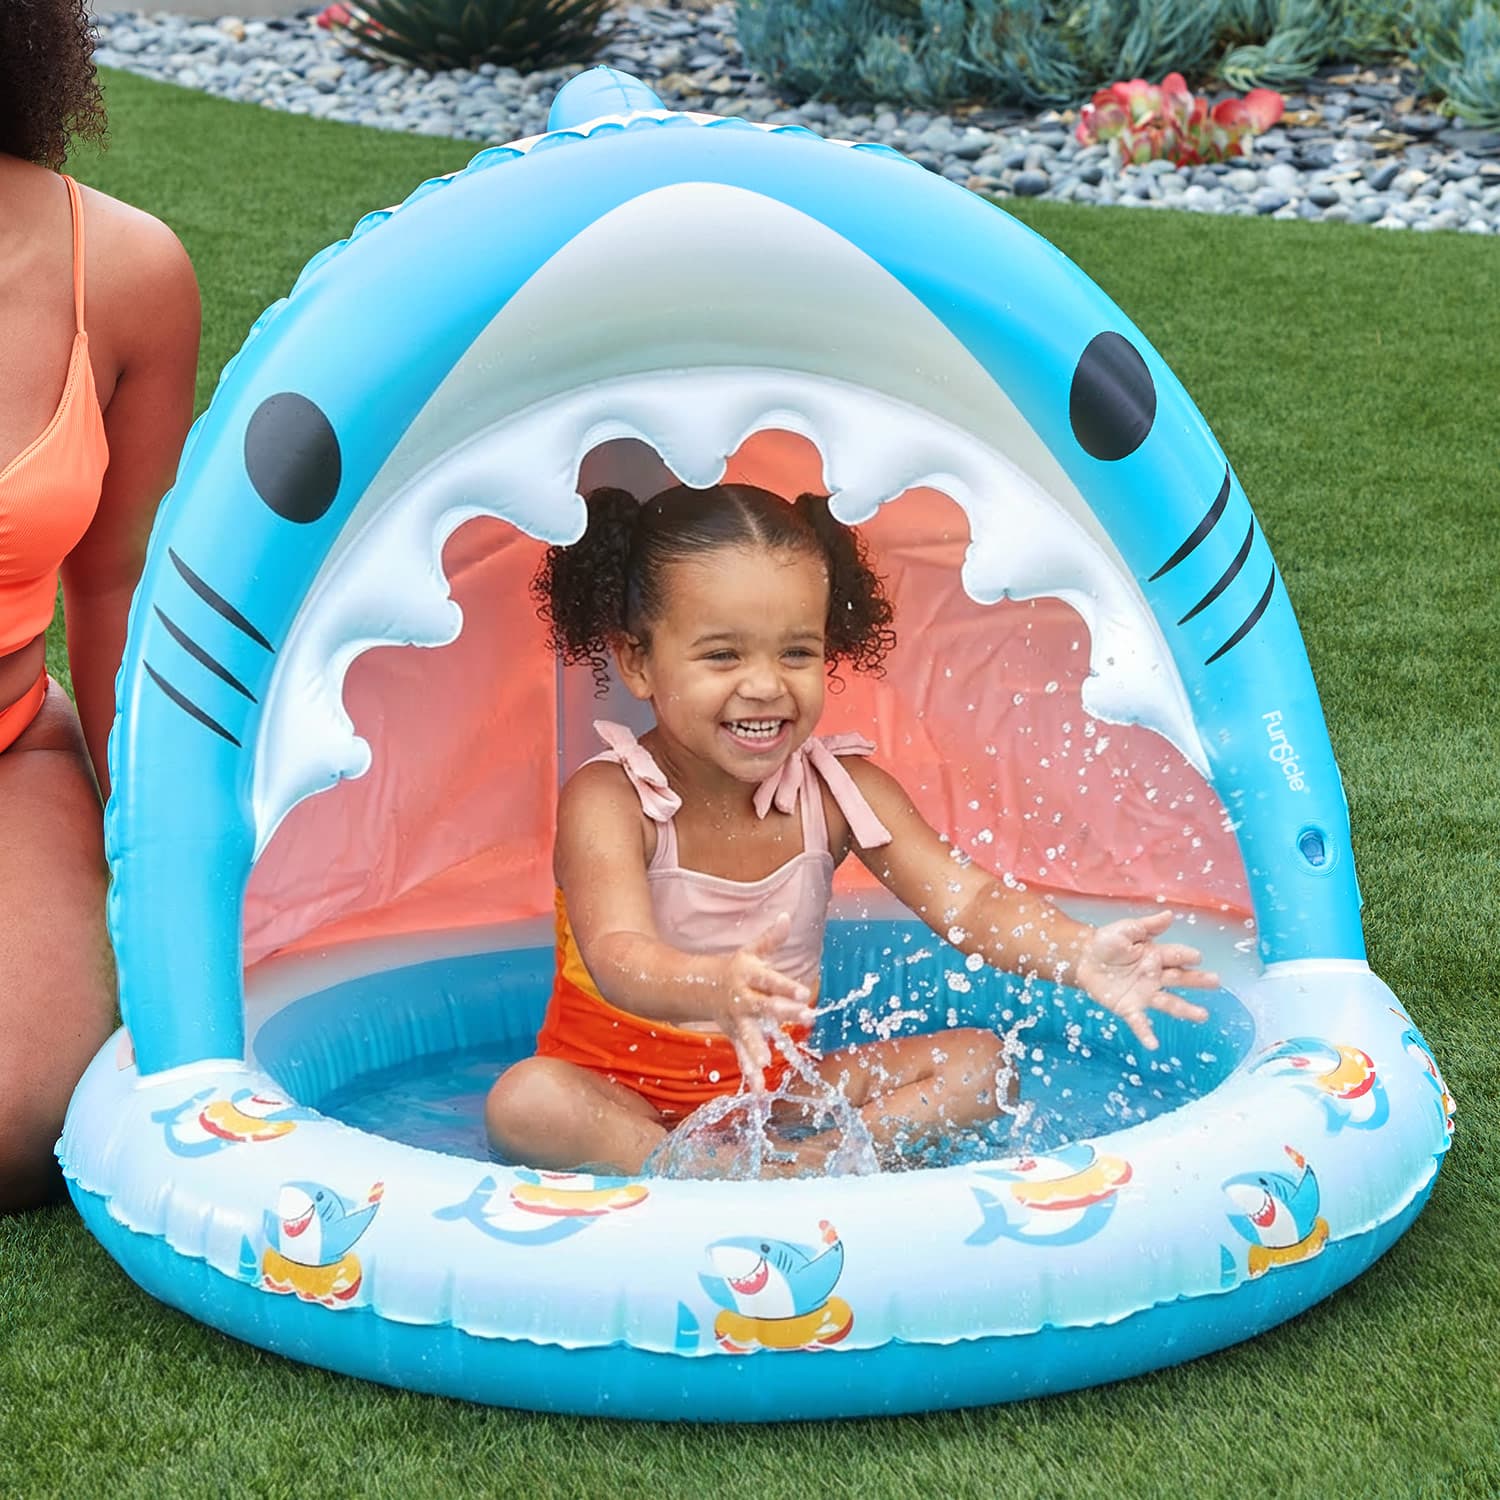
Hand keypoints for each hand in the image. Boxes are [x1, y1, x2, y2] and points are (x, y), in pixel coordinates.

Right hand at [711, 912, 816, 1093]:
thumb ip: (770, 938)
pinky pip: (742, 1054)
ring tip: (767, 1064)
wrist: (698, 986)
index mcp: (748, 976)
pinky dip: (750, 1072)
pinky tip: (760, 1089)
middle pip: (764, 1007)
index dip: (787, 987)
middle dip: (784, 1013)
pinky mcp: (734, 1035)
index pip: (771, 980)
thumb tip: (786, 915)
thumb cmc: (735, 967)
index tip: (805, 993)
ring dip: (757, 1050)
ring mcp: (736, 1019)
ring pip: (748, 1035)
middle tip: (805, 1018)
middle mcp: (742, 998)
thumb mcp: (750, 951)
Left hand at [1074, 910, 1217, 1052]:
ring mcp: (1144, 994)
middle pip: (1180, 979)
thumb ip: (1147, 926)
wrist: (1083, 959)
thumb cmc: (1107, 943)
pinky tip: (1153, 1045)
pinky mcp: (1129, 1008)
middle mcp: (1155, 976)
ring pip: (1169, 1002)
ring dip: (1185, 1010)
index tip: (1196, 957)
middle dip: (1198, 980)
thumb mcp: (1125, 930)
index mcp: (1156, 955)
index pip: (1175, 955)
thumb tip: (1169, 915)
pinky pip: (1139, 1022)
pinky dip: (1146, 1033)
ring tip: (1203, 1015)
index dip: (1185, 955)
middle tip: (1216, 981)